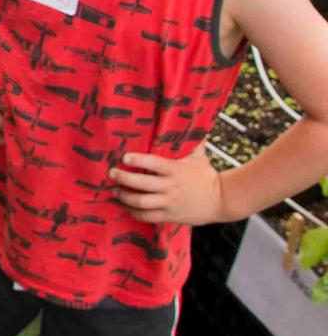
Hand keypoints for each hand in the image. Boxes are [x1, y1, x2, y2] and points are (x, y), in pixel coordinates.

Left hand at [111, 144, 228, 224]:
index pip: (153, 163)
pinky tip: (126, 207)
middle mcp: (170, 187)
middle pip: (141, 184)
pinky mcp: (171, 216)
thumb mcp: (199, 156)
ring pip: (141, 202)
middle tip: (111, 173)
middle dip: (123, 178)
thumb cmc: (207, 175)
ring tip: (114, 190)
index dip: (137, 160)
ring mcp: (170, 202)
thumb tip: (187, 119)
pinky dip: (134, 212)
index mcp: (175, 170)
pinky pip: (148, 216)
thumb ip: (190, 140)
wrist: (224, 200)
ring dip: (124, 197)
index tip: (124, 157)